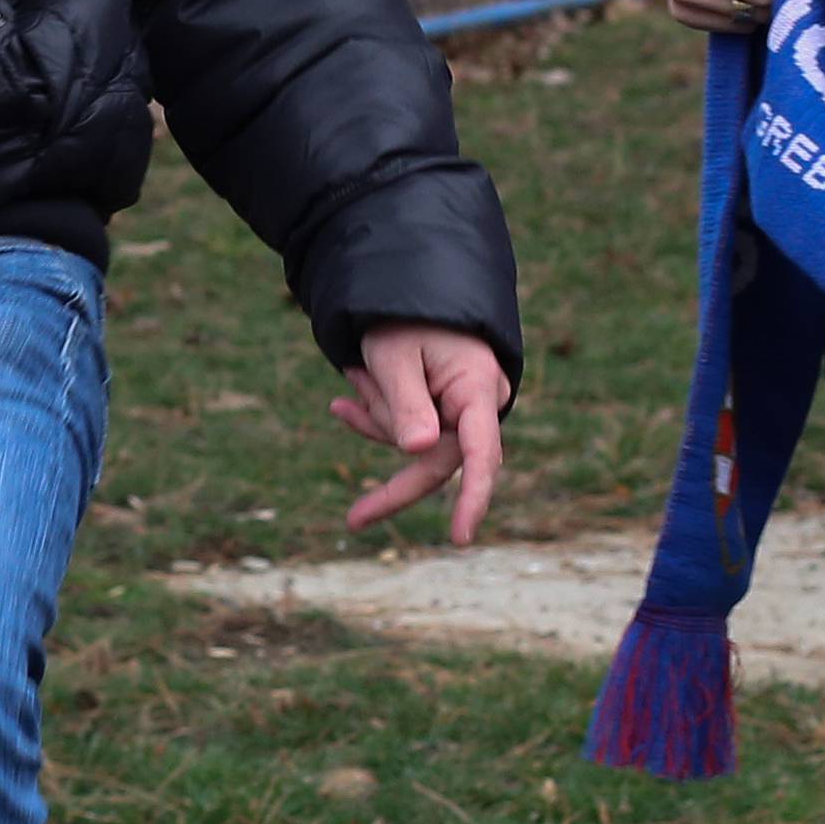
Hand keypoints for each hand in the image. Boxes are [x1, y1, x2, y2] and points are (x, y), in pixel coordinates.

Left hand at [330, 324, 507, 544]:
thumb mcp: (393, 356)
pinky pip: (409, 432)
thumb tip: (419, 451)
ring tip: (354, 373)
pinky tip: (345, 401)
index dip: (472, 497)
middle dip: (388, 459)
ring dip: (377, 415)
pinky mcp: (445, 411)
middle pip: (436, 460)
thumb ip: (406, 403)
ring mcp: (464, 409)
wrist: (406, 286)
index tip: (460, 537)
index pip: (479, 452)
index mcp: (476, 388)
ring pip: (415, 445)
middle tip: (352, 520)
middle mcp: (479, 403)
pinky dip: (377, 415)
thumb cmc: (402, 318)